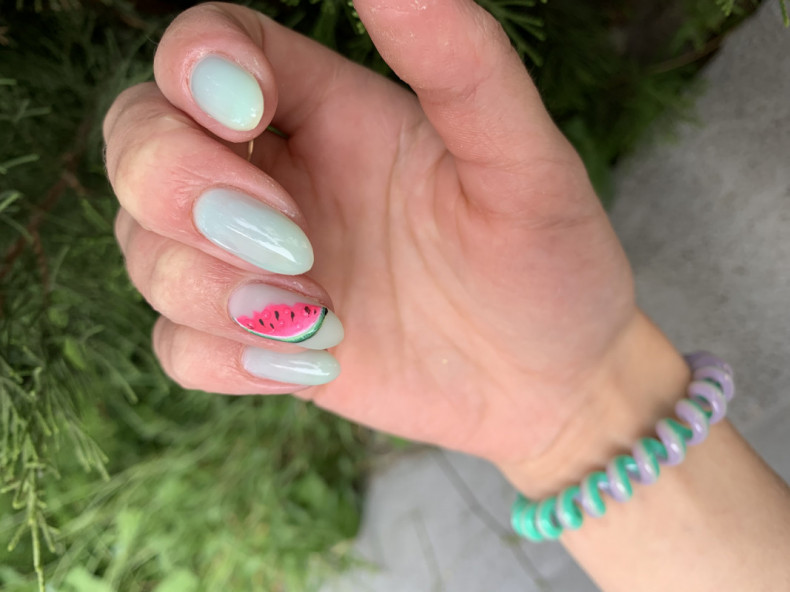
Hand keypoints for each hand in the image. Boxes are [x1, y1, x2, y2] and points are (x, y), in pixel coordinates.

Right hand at [104, 1, 654, 478]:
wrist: (547, 382)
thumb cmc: (546, 264)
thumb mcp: (522, 161)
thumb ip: (462, 63)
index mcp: (329, 110)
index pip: (207, 48)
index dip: (194, 66)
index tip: (247, 116)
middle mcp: (278, 177)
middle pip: (138, 136)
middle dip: (179, 187)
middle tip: (290, 244)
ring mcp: (257, 265)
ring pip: (141, 243)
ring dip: (206, 287)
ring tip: (320, 321)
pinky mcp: (255, 342)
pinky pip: (176, 344)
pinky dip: (226, 358)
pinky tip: (313, 364)